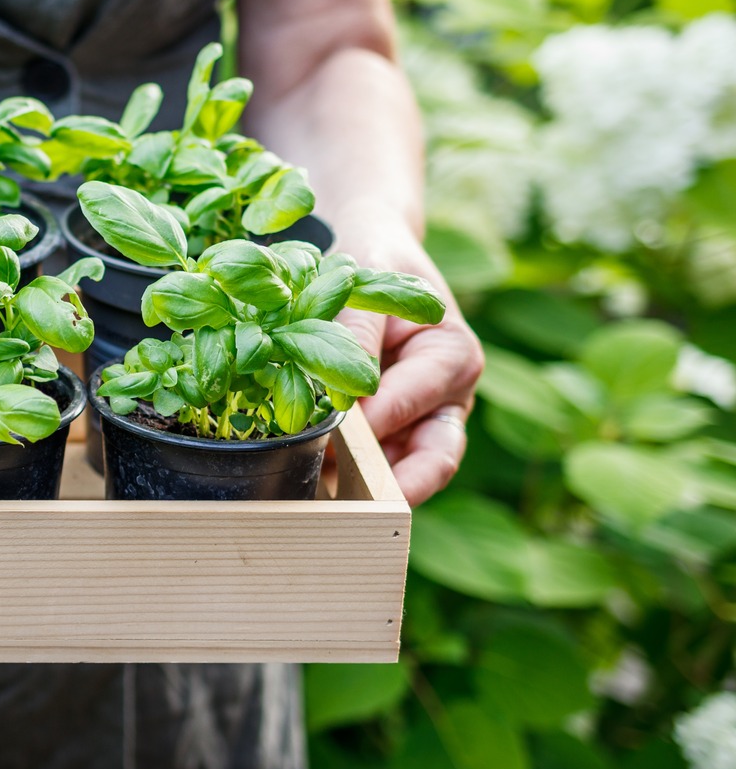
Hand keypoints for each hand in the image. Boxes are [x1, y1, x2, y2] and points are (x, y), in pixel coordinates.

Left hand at [331, 217, 483, 505]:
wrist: (376, 258)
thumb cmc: (376, 268)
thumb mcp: (366, 288)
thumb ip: (353, 338)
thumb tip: (338, 397)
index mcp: (453, 356)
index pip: (411, 402)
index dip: (369, 425)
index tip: (325, 439)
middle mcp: (449, 397)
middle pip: (434, 459)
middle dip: (392, 487)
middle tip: (345, 510)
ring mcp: (426, 420)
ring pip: (408, 472)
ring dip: (367, 491)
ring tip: (320, 506)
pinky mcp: (398, 433)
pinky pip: (381, 466)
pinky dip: (352, 480)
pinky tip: (314, 489)